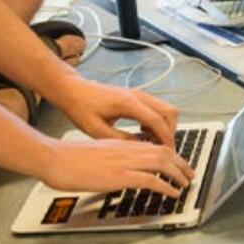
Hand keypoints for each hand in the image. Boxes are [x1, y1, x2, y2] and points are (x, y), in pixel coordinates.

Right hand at [39, 136, 193, 195]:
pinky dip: (165, 186)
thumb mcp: (97, 153)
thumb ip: (113, 157)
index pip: (154, 145)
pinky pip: (150, 179)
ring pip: (162, 162)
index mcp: (121, 144)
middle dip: (181, 163)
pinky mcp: (119, 176)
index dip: (171, 154)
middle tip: (190, 174)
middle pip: (163, 151)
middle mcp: (126, 149)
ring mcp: (124, 162)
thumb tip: (122, 167)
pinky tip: (172, 193)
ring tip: (185, 184)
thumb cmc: (68, 158)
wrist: (54, 158)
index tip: (178, 163)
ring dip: (178, 173)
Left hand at [52, 76, 180, 146]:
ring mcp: (139, 94)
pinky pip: (157, 108)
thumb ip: (121, 140)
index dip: (166, 138)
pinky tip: (144, 132)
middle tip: (163, 149)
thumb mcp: (97, 130)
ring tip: (152, 143)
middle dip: (171, 132)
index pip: (158, 121)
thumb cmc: (81, 107)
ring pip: (166, 109)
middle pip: (170, 112)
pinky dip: (158, 121)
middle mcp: (138, 96)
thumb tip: (139, 150)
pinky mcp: (136, 96)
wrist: (73, 90)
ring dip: (165, 126)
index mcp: (128, 103)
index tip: (168, 153)